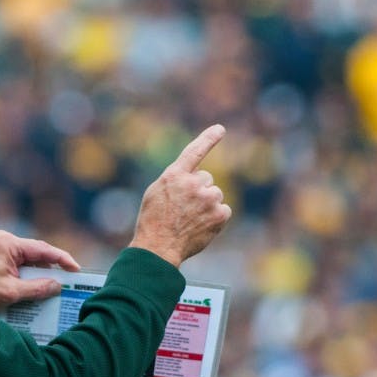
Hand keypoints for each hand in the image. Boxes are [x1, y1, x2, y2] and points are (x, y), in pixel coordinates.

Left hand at [0, 230, 79, 306]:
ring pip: (29, 259)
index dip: (62, 259)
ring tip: (56, 286)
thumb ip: (37, 288)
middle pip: (37, 253)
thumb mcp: (10, 292)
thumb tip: (57, 286)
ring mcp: (0, 246)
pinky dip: (29, 274)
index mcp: (8, 244)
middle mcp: (5, 240)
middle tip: (69, 280)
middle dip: (52, 267)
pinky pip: (20, 263)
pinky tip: (37, 286)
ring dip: (41, 272)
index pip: (43, 249)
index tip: (76, 269)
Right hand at [129, 124, 232, 266]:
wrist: (158, 248)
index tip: (220, 129)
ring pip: (215, 195)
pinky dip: (215, 218)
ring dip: (207, 204)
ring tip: (190, 220)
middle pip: (206, 179)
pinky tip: (201, 226)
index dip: (208, 139)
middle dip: (199, 190)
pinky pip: (223, 210)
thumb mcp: (156, 193)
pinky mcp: (219, 214)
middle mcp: (193, 183)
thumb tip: (196, 177)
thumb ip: (175, 180)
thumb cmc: (153, 221)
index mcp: (174, 175)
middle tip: (184, 208)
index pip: (194, 151)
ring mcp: (208, 198)